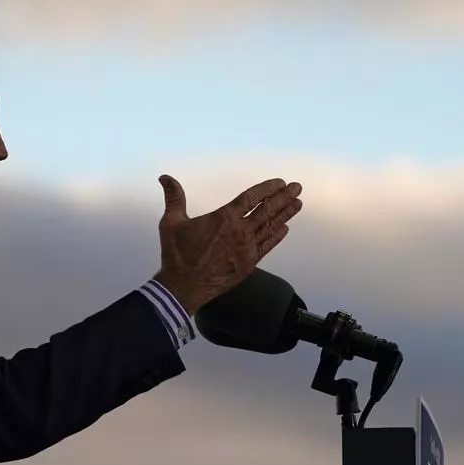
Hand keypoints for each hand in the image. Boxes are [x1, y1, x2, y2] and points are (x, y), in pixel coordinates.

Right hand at [153, 174, 302, 314]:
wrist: (183, 287)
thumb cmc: (177, 254)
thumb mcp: (171, 222)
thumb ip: (174, 197)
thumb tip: (164, 177)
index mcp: (224, 217)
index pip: (251, 197)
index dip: (267, 188)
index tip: (279, 182)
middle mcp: (240, 231)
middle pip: (268, 210)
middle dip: (284, 197)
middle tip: (297, 187)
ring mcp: (246, 248)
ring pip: (271, 227)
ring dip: (286, 214)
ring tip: (298, 203)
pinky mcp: (248, 264)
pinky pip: (267, 247)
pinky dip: (277, 237)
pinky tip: (285, 229)